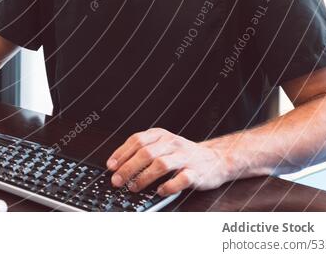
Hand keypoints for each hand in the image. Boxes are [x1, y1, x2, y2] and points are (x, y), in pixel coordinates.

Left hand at [106, 128, 231, 195]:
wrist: (215, 159)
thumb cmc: (182, 154)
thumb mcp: (162, 145)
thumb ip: (142, 151)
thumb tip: (117, 165)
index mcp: (160, 135)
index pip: (137, 140)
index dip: (121, 153)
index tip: (110, 166)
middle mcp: (172, 144)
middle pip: (146, 153)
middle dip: (128, 168)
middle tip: (117, 180)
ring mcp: (185, 157)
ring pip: (161, 164)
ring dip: (144, 177)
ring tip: (134, 187)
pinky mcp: (196, 172)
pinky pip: (181, 179)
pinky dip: (168, 186)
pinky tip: (159, 191)